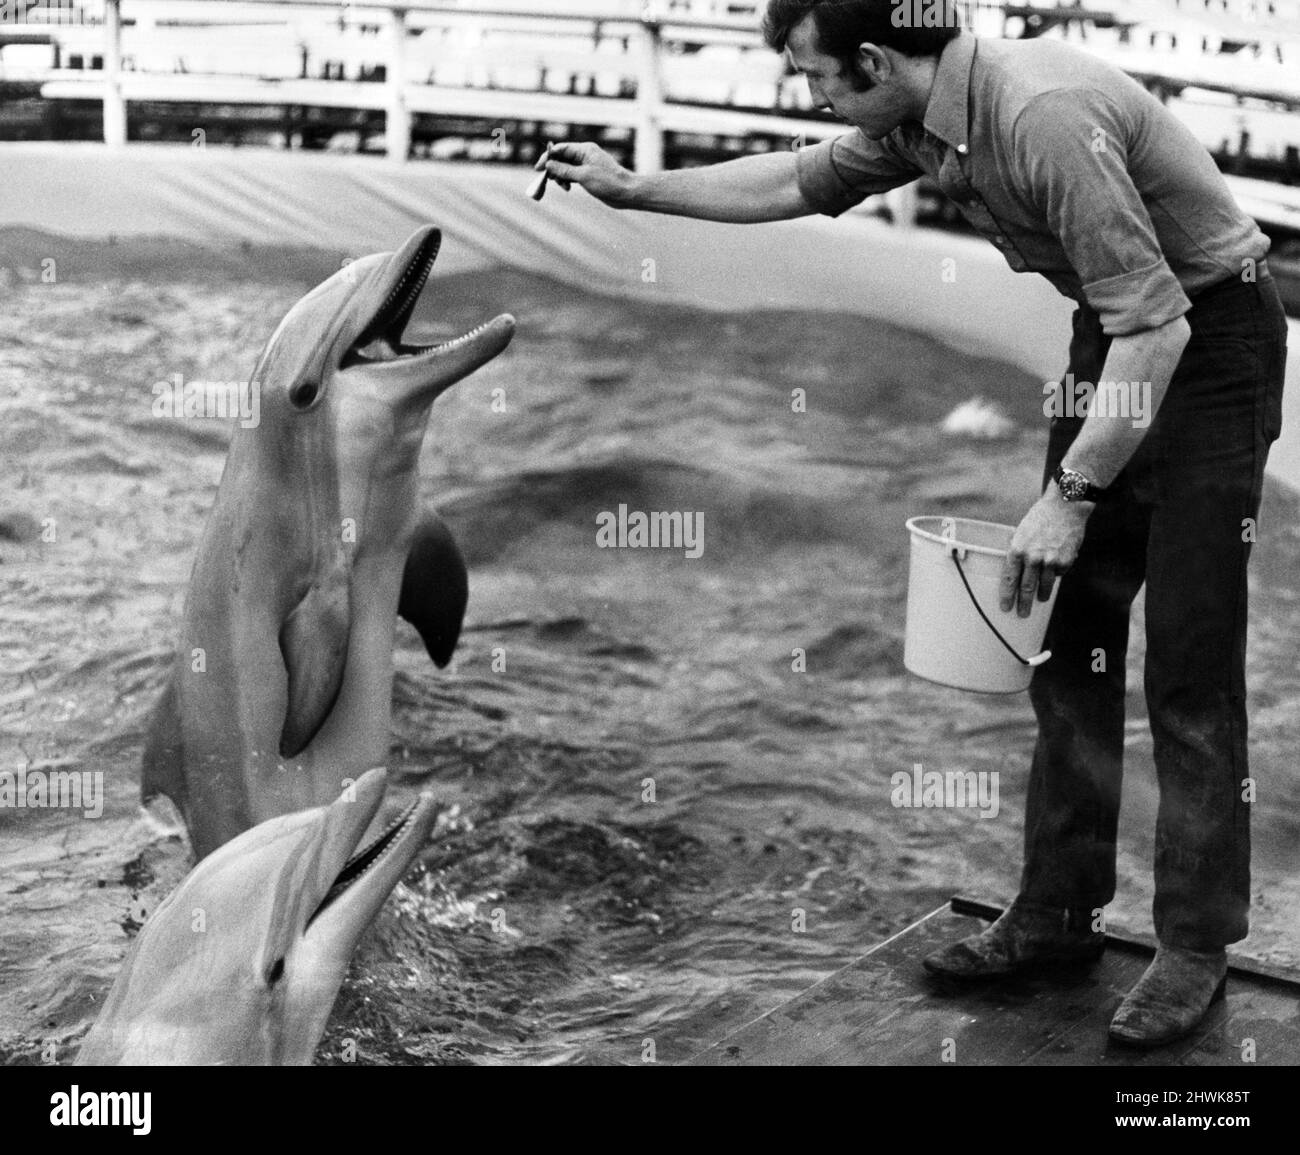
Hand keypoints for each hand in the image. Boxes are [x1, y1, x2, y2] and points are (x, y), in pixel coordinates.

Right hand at [538, 141, 634, 206]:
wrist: (626, 192)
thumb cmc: (608, 182)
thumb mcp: (583, 176)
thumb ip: (564, 170)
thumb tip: (549, 164)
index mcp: (584, 150)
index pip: (561, 149)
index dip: (548, 157)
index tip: (538, 168)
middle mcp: (585, 155)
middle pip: (562, 158)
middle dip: (553, 168)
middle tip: (548, 180)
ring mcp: (587, 165)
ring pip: (566, 167)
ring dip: (560, 176)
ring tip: (562, 186)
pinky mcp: (589, 175)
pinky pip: (572, 175)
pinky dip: (567, 180)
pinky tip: (567, 188)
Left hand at [999, 490, 1091, 616]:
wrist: (1064, 507)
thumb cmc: (1039, 519)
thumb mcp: (1020, 533)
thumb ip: (1018, 553)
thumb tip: (1016, 572)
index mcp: (1017, 550)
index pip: (1009, 579)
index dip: (1007, 595)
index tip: (1005, 607)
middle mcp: (1032, 558)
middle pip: (1026, 588)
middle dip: (1023, 603)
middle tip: (1022, 614)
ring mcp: (1050, 561)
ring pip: (1044, 585)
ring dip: (1041, 595)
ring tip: (1039, 599)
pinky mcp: (1065, 561)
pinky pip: (1058, 574)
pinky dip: (1056, 573)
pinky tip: (1056, 568)